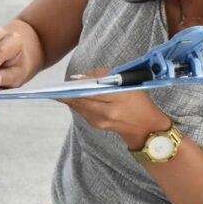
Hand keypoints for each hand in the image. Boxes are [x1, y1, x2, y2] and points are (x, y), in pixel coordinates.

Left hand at [56, 68, 170, 148]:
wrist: (145, 127)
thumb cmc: (138, 101)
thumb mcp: (129, 83)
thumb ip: (106, 76)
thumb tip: (82, 76)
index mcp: (121, 97)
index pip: (97, 89)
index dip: (82, 84)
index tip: (72, 79)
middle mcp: (110, 111)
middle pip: (84, 100)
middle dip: (70, 93)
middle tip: (57, 87)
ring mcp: (103, 121)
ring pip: (80, 107)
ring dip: (70, 98)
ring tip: (60, 91)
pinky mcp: (97, 125)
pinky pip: (82, 112)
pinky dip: (77, 104)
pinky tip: (71, 98)